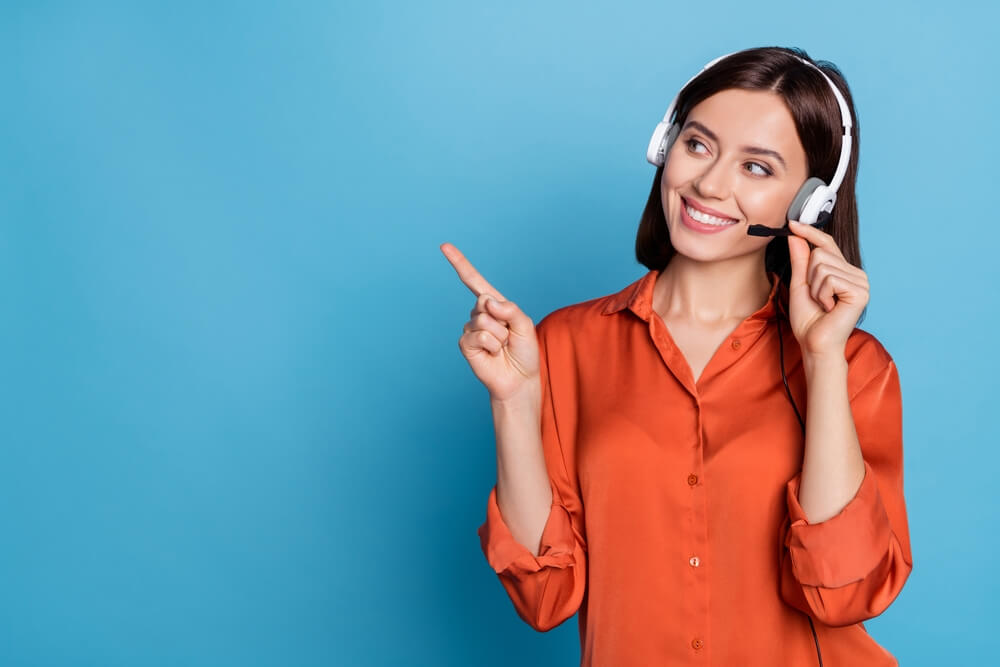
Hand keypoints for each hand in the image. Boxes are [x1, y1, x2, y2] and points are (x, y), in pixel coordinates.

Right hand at [440, 242, 540, 402]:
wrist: (519, 379)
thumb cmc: (523, 352)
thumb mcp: (525, 325)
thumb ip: (511, 309)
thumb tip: (487, 302)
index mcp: (494, 304)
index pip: (473, 280)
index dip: (459, 263)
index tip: (444, 246)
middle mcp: (479, 313)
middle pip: (485, 302)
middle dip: (503, 320)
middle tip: (508, 337)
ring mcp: (471, 329)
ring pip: (484, 321)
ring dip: (500, 336)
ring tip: (502, 347)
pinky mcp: (466, 344)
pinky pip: (478, 336)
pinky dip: (491, 346)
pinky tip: (492, 354)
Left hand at [786, 220, 869, 357]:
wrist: (815, 343)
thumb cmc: (809, 319)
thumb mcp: (800, 284)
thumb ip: (800, 260)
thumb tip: (796, 235)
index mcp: (843, 271)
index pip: (826, 244)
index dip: (810, 233)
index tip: (793, 224)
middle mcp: (855, 273)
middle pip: (820, 252)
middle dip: (809, 276)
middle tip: (816, 298)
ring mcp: (861, 281)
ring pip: (822, 265)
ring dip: (815, 288)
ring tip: (823, 304)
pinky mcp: (860, 291)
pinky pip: (829, 278)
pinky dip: (822, 294)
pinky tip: (830, 307)